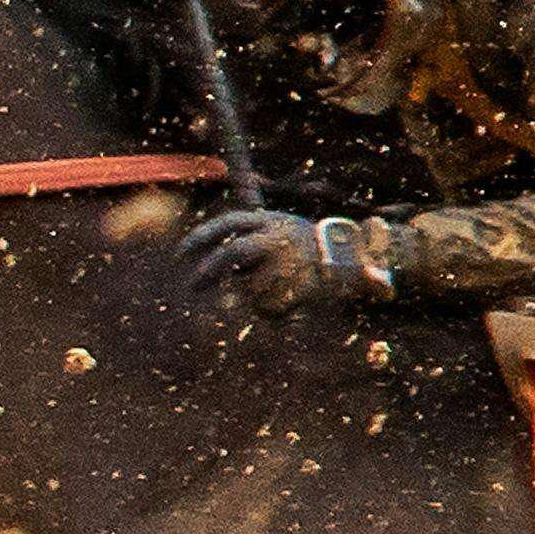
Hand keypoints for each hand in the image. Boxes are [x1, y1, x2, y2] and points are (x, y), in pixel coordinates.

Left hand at [182, 207, 360, 318]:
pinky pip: (270, 308)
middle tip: (192, 286)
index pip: (227, 224)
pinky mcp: (300, 286)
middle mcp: (278, 238)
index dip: (200, 238)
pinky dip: (273, 312)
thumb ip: (251, 239)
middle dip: (209, 271)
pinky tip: (292, 305)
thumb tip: (218, 261)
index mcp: (271, 221)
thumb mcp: (282, 229)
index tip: (180, 254)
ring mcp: (290, 262)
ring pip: (252, 288)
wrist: (354, 259)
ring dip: (256, 297)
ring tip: (280, 292)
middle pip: (233, 253)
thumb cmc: (311, 247)